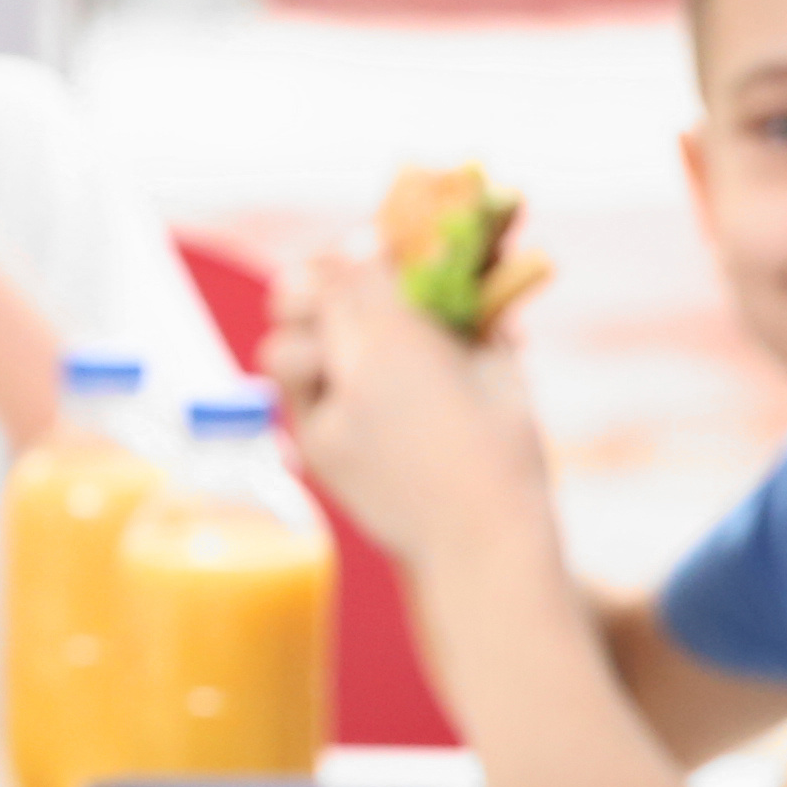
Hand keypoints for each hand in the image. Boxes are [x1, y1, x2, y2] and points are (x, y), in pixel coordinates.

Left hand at [262, 250, 555, 582]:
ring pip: (279, 348)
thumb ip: (474, 318)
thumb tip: (464, 279)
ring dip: (300, 336)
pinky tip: (335, 385)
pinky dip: (305, 383)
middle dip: (316, 280)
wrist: (480, 541)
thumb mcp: (501, 369)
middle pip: (303, 293)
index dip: (360, 248)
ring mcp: (324, 414)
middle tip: (334, 283)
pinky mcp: (314, 453)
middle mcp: (350, 368)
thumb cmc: (507, 452)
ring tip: (332, 342)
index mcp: (402, 336)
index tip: (370, 245)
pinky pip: (289, 398)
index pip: (358, 262)